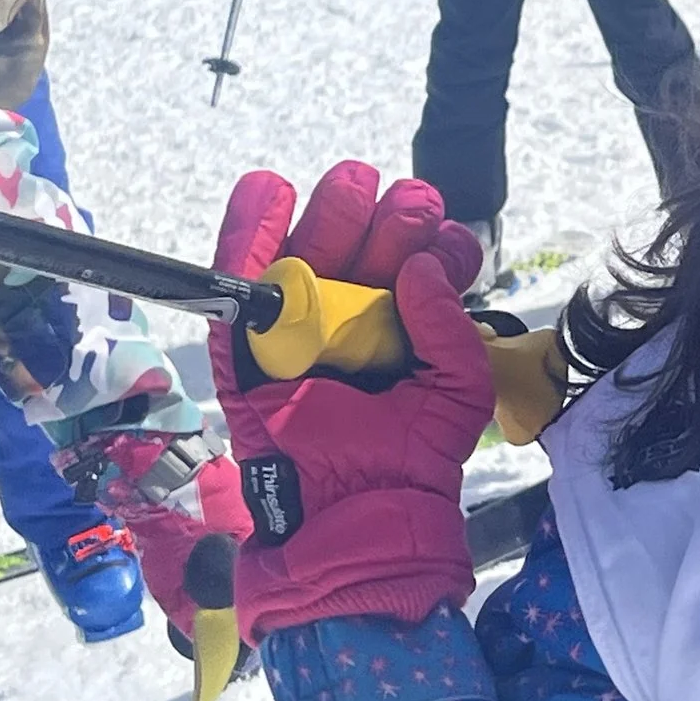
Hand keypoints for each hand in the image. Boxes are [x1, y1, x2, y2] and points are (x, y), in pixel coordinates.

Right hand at [210, 163, 490, 642]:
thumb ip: (449, 325)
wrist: (359, 510)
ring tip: (352, 191)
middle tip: (402, 217)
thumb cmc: (412, 455)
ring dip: (331, 210)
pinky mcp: (249, 343)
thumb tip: (419, 266)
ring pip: (308, 247)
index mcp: (399, 323)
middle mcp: (349, 315)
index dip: (432, 239)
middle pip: (362, 240)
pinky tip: (268, 191)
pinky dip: (248, 228)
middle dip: (386, 216)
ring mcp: (297, 325)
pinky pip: (241, 277)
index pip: (415, 259)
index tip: (442, 246)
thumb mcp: (458, 386)